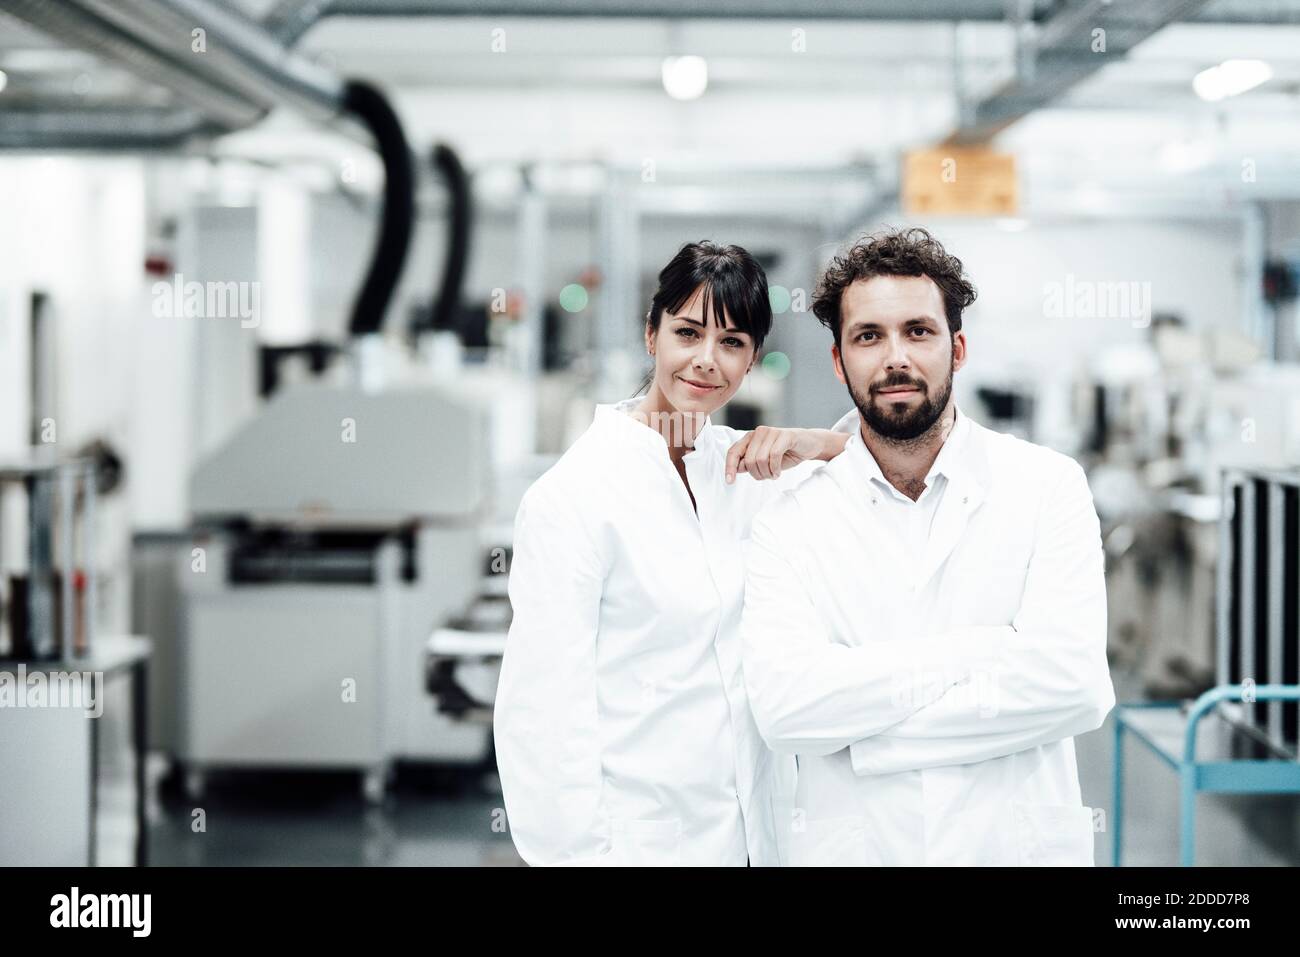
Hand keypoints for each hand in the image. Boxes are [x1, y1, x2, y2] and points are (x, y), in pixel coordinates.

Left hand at [725, 427, 842, 483]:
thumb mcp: (764, 461)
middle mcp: (758, 432)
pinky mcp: (785, 435)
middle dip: (757, 474)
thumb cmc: (785, 453)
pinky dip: (775, 468)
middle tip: (767, 477)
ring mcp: (771, 432)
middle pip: (748, 460)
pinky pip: (774, 455)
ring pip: (760, 459)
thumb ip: (749, 463)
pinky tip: (778, 472)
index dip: (729, 467)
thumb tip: (737, 468)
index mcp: (750, 438)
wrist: (809, 445)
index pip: (733, 452)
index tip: (729, 482)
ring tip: (774, 474)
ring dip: (768, 473)